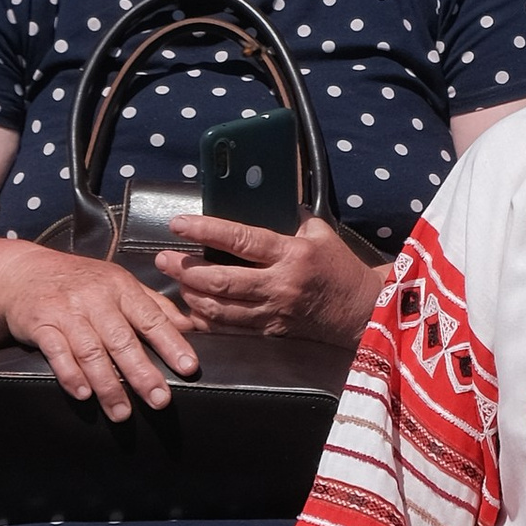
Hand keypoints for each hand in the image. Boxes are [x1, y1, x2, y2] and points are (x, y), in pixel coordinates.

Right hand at [0, 242, 199, 418]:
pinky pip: (56, 351)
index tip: (188, 367)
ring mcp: (66, 311)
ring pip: (91, 351)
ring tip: (122, 412)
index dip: (172, 343)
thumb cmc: (80, 281)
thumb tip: (190, 327)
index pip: (151, 318)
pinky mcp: (40, 323)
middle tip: (159, 400)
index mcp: (121, 288)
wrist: (23, 271)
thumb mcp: (119, 283)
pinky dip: (70, 374)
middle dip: (142, 373)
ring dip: (108, 385)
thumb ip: (154, 306)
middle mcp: (95, 298)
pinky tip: (83, 394)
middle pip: (122, 340)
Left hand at [156, 212, 381, 347]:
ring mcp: (274, 312)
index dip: (206, 231)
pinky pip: (231, 330)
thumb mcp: (321, 234)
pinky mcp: (271, 332)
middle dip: (186, 269)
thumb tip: (264, 194)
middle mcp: (280, 284)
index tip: (179, 224)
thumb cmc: (340, 267)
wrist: (362, 311)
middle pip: (222, 280)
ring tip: (176, 282)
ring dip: (192, 296)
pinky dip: (206, 321)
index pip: (242, 239)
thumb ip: (292, 217)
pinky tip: (191, 312)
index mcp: (292, 254)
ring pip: (221, 309)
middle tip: (163, 259)